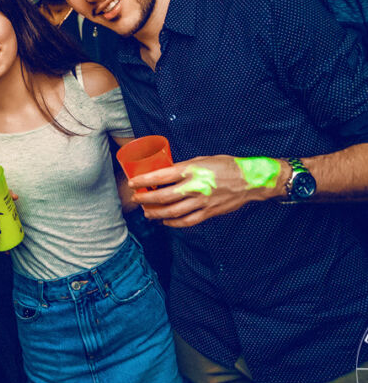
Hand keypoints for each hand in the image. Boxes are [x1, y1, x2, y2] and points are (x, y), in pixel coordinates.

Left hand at [130, 155, 282, 227]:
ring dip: (155, 213)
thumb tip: (165, 171)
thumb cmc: (225, 166)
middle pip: (163, 196)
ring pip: (172, 212)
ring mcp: (201, 202)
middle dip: (145, 199)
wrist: (249, 180)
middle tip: (136, 198)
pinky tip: (165, 221)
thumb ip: (183, 167)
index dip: (144, 181)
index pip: (160, 176)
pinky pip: (187, 221)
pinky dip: (173, 223)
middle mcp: (194, 187)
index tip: (133, 183)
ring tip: (146, 212)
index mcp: (190, 170)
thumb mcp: (201, 159)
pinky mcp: (208, 212)